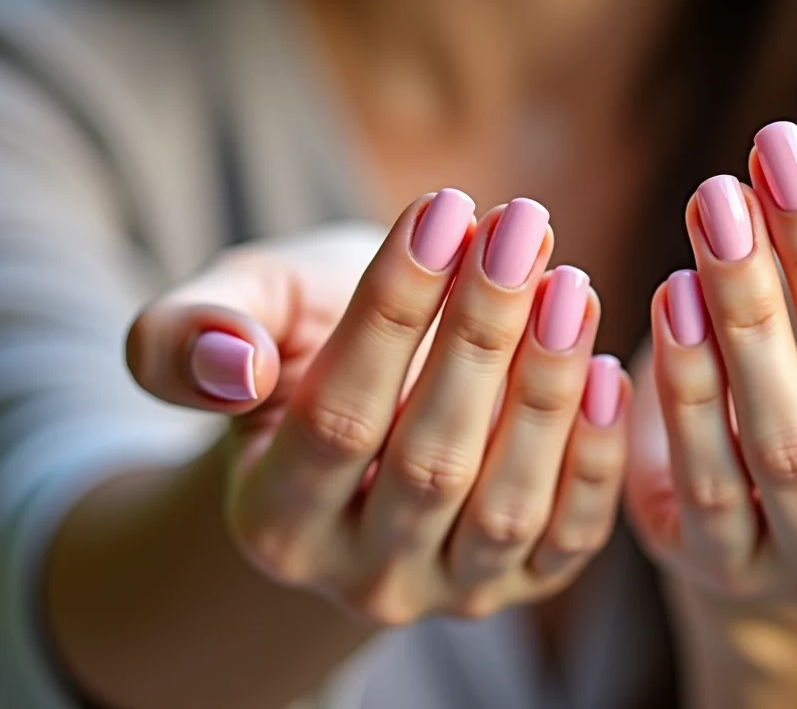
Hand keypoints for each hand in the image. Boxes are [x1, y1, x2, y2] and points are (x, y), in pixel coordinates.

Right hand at [126, 191, 627, 624]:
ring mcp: (450, 589)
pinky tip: (608, 368)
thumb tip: (231, 361)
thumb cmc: (299, 345)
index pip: (336, 416)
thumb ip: (188, 337)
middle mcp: (362, 577)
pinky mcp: (526, 582)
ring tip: (570, 284)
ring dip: (545, 389)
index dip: (392, 311)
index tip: (444, 207)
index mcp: (275, 521)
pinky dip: (595, 457)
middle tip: (523, 226)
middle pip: (429, 461)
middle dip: (480, 334)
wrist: (371, 408)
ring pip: (507, 506)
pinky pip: (571, 535)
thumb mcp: (238, 320)